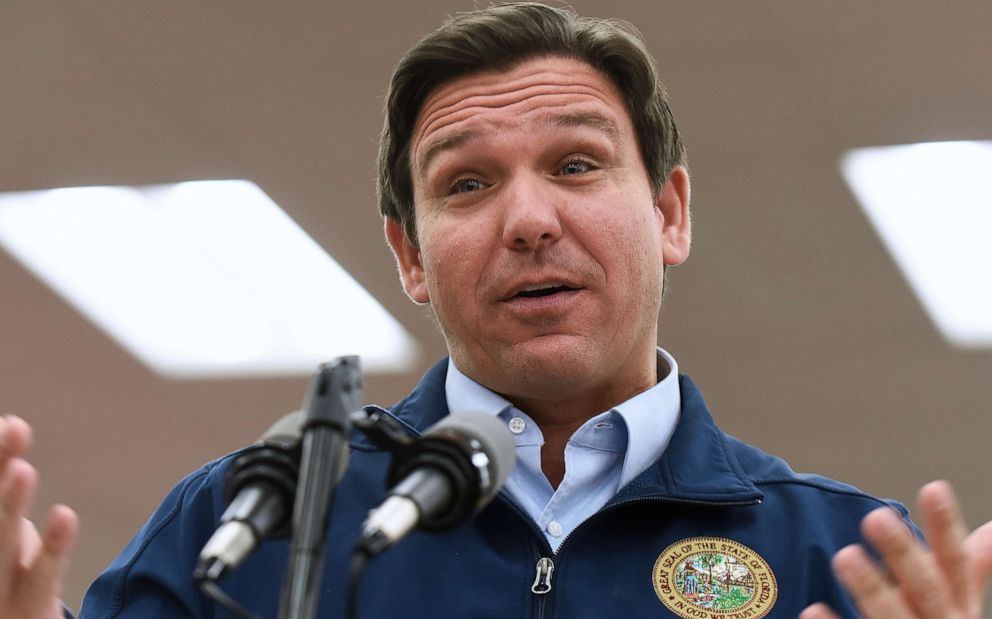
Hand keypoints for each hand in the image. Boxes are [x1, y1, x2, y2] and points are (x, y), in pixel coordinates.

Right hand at [0, 416, 78, 618]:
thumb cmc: (9, 583)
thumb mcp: (9, 541)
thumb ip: (8, 496)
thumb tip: (10, 433)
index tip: (10, 423)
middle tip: (13, 427)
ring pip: (1, 545)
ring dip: (9, 506)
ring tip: (22, 470)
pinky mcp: (26, 612)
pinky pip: (40, 579)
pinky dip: (52, 547)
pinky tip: (64, 516)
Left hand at [801, 480, 991, 618]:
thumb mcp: (961, 610)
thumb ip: (970, 571)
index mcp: (958, 612)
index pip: (956, 566)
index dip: (947, 528)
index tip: (934, 488)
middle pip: (927, 590)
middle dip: (905, 555)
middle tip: (876, 517)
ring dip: (871, 588)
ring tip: (845, 555)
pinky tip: (813, 611)